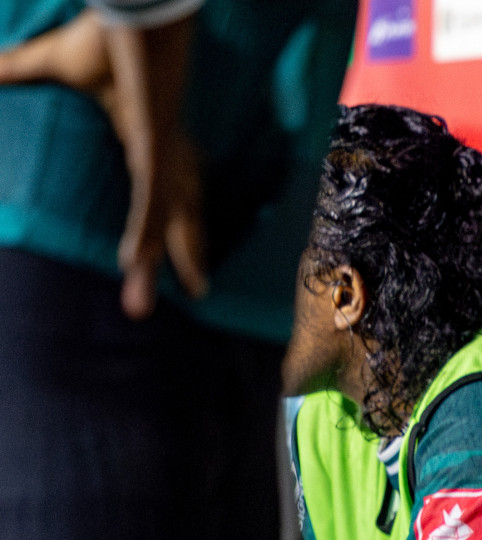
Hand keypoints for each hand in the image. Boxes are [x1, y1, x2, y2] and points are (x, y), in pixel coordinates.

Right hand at [0, 11, 204, 318]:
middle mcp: (167, 149)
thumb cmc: (107, 35)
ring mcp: (164, 145)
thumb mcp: (56, 63)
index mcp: (153, 139)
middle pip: (181, 214)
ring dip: (155, 258)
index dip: (174, 229)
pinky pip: (150, 191)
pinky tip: (136, 258)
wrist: (133, 6)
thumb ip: (19, 70)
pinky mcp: (154, 135)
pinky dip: (144, 226)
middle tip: (197, 294)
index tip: (184, 263)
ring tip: (142, 301)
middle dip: (185, 256)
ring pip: (164, 214)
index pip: (167, 196)